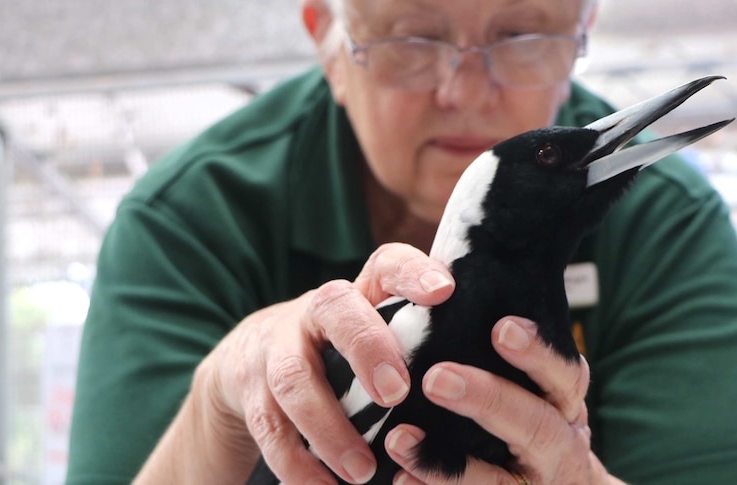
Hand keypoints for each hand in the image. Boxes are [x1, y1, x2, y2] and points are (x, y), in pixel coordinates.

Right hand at [197, 243, 455, 484]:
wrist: (250, 356)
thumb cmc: (339, 348)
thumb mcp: (372, 329)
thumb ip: (415, 336)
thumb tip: (486, 362)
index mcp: (358, 291)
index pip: (387, 265)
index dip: (414, 273)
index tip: (446, 292)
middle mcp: (315, 311)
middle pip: (335, 310)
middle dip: (366, 348)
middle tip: (395, 393)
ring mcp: (277, 349)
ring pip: (294, 380)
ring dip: (328, 428)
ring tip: (362, 470)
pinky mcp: (252, 392)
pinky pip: (268, 430)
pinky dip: (296, 465)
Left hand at [384, 317, 625, 484]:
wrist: (554, 483)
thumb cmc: (529, 416)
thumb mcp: (536, 384)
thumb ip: (510, 352)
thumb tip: (451, 290)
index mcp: (565, 402)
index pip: (566, 374)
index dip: (538, 352)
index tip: (501, 327)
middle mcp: (562, 444)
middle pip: (538, 425)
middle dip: (488, 399)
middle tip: (437, 378)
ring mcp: (537, 482)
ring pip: (504, 480)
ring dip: (450, 463)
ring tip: (398, 439)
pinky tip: (400, 479)